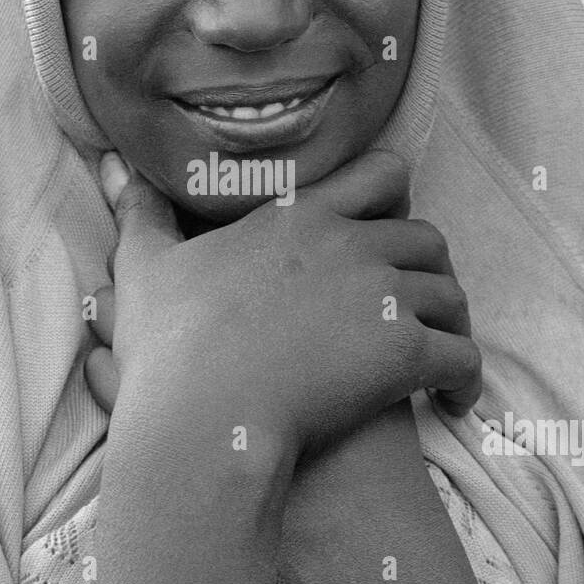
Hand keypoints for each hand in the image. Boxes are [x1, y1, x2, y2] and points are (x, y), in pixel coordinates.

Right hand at [85, 149, 480, 460]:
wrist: (202, 416)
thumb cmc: (169, 347)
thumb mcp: (145, 268)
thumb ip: (141, 214)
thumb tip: (116, 167)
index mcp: (301, 216)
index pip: (379, 174)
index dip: (395, 196)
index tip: (390, 225)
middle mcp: (352, 245)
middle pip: (428, 238)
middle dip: (432, 269)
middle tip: (418, 305)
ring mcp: (383, 297)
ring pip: (452, 296)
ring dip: (452, 323)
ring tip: (438, 358)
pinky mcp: (405, 354)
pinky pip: (462, 356)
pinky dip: (467, 378)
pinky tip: (453, 401)